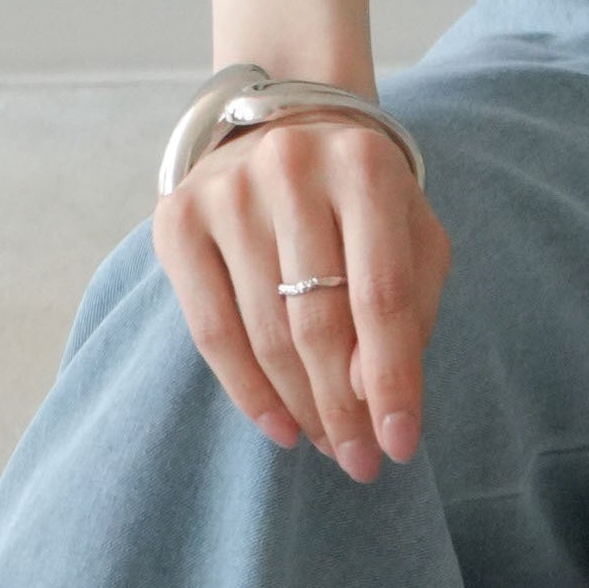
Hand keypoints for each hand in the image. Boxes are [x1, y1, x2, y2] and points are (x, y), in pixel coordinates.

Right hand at [151, 110, 450, 479]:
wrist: (286, 126)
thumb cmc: (362, 199)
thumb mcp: (410, 232)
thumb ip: (409, 305)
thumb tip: (365, 393)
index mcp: (366, 166)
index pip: (383, 293)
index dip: (393, 379)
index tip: (401, 446)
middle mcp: (293, 168)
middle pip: (320, 321)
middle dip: (344, 407)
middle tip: (360, 461)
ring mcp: (228, 191)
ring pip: (265, 333)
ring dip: (301, 406)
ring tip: (326, 445)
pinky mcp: (177, 219)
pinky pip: (210, 331)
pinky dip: (246, 390)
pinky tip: (278, 425)